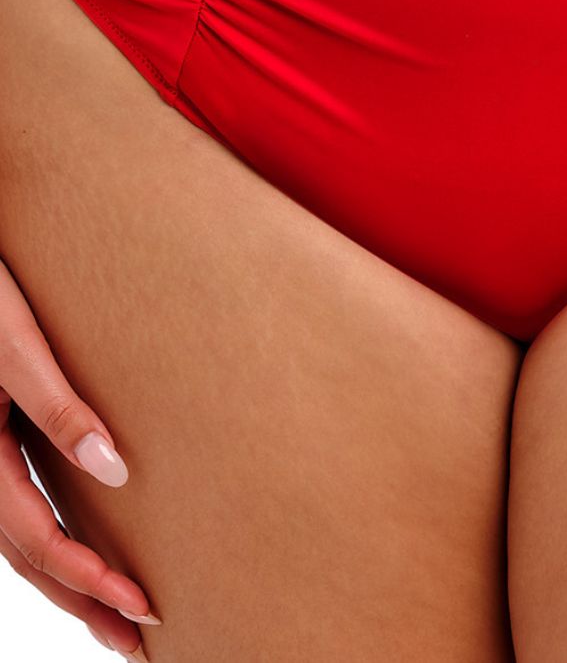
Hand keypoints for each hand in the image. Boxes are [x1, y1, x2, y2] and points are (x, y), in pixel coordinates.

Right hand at [0, 255, 159, 654]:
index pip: (37, 538)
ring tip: (118, 612)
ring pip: (21, 535)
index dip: (88, 581)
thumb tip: (115, 469)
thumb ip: (56, 404)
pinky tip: (84, 540)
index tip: (144, 605)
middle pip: (28, 554)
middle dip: (82, 602)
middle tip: (139, 640)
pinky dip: (52, 536)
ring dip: (68, 579)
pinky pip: (20, 499)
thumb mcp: (12, 342)